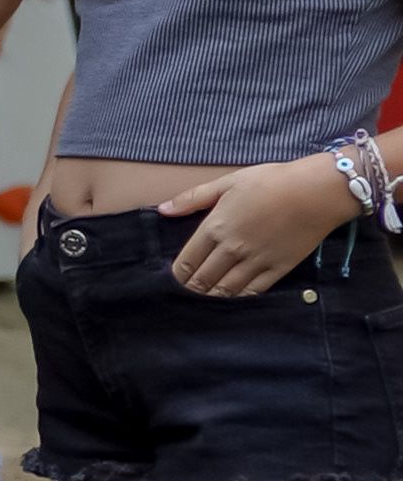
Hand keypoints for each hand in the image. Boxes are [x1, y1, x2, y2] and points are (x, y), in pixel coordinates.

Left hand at [163, 158, 361, 297]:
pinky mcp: (279, 268)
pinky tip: (233, 299)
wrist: (316, 191)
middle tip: (188, 293)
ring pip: (226, 289)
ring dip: (212, 296)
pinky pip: (254, 291)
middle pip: (203, 279)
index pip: (187, 261)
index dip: (178, 274)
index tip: (175, 279)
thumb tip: (163, 210)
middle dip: (192, 288)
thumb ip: (193, 198)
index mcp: (214, 228)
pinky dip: (240, 297)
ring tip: (206, 299)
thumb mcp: (227, 182)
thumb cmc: (271, 181)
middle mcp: (231, 249)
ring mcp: (255, 261)